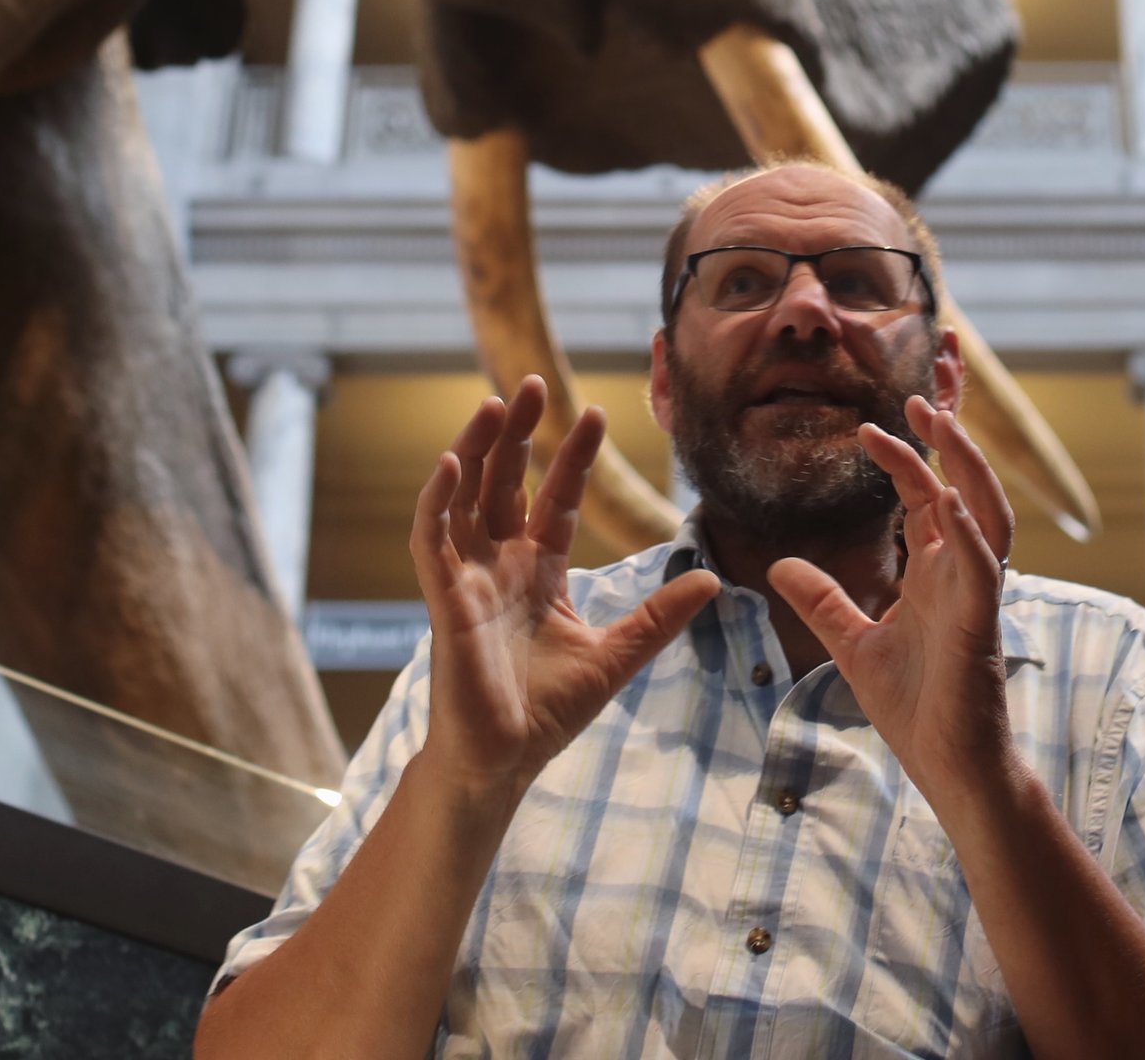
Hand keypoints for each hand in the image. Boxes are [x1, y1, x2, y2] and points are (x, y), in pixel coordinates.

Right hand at [409, 376, 719, 804]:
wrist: (503, 762)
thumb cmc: (546, 712)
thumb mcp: (615, 656)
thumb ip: (658, 617)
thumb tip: (711, 579)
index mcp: (536, 572)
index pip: (554, 498)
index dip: (573, 457)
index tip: (598, 415)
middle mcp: (499, 564)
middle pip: (503, 482)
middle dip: (517, 433)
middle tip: (533, 382)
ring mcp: (467, 578)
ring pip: (464, 496)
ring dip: (475, 448)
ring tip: (494, 403)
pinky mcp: (444, 600)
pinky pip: (432, 540)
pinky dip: (437, 500)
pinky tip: (452, 464)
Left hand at [768, 396, 1017, 802]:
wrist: (948, 767)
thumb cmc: (915, 707)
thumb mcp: (851, 643)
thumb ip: (823, 601)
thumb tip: (779, 566)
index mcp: (935, 574)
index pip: (925, 497)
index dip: (905, 459)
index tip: (869, 426)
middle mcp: (961, 574)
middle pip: (964, 487)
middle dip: (951, 437)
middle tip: (923, 391)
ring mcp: (975, 596)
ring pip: (988, 514)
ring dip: (968, 467)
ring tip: (943, 422)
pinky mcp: (980, 626)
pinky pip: (983, 570)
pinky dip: (971, 534)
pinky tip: (953, 504)